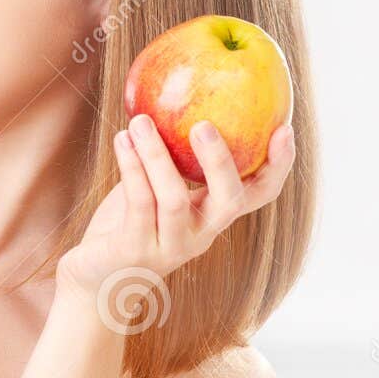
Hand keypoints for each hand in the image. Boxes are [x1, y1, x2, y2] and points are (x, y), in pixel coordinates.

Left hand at [58, 115, 295, 296]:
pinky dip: (130, 167)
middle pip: (229, 202)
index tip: (283, 128)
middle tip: (204, 124)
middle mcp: (199, 235)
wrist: (94, 279)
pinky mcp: (134, 250)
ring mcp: (168, 246)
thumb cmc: (127, 223)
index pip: (259, 194)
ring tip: (140, 121)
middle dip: (220, 162)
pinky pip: (137, 203)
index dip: (277, 166)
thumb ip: (174, 158)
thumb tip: (182, 98)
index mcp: (213, 216)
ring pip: (173, 199)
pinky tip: (121, 140)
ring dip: (156, 156)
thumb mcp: (157, 189)